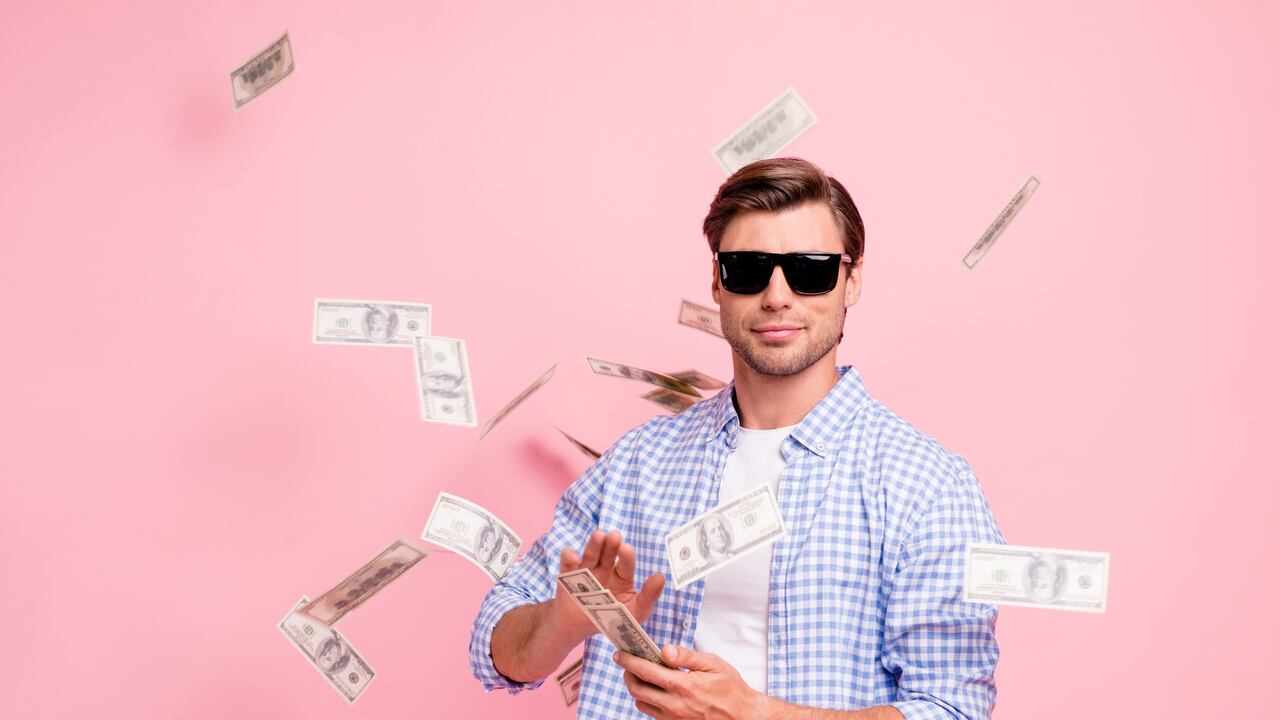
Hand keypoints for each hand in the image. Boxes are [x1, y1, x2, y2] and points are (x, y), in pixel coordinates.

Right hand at [554, 529, 665, 637]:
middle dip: (612, 543)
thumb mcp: (635, 612)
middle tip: (614, 536)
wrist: (580, 628)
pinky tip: (573, 558)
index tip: (626, 549)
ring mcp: (586, 570)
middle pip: (609, 552)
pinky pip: (567, 561)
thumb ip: (648, 596)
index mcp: (622, 576)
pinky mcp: (568, 574)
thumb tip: (661, 577)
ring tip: (599, 535)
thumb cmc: (612, 619)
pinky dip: (569, 556)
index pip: (626, 563)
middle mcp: (605, 568)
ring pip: (591, 553)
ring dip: (594, 544)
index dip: (626, 556)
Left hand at [614, 644, 767, 719]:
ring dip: (637, 688)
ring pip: (641, 703)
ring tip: (642, 675)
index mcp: (683, 686)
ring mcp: (673, 718)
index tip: (619, 654)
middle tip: (628, 663)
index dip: (629, 661)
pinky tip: (657, 689)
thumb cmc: (730, 688)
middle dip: (628, 674)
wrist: (742, 716)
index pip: (646, 672)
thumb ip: (686, 656)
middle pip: (637, 689)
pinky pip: (652, 713)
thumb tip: (664, 649)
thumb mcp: (713, 664)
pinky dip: (648, 700)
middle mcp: (674, 705)